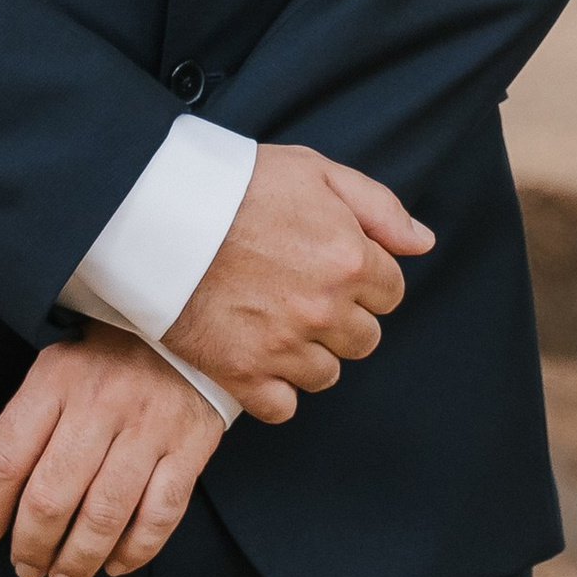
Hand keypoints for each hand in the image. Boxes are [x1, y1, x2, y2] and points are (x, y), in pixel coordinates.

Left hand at [0, 323, 225, 576]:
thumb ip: (30, 419)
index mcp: (56, 378)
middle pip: (51, 497)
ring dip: (77, 561)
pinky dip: (134, 551)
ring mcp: (148, 428)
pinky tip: (113, 565)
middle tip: (24, 567)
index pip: (6, 457)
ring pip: (103, 516)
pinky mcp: (189, 448)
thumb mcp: (57, 363)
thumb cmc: (107, 354)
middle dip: (31, 546)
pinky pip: (159, 516)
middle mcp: (100, 404)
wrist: (188, 322)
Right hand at [162, 144, 431, 424]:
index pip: (390, 293)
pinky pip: (282, 406)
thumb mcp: (315, 170)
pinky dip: (272, 388)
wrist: (154, 209)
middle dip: (340, 317)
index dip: (362, 278)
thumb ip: (379, 208)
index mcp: (349, 258)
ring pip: (326, 374)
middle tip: (298, 289)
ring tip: (273, 318)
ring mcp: (283, 346)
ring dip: (308, 352)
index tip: (330, 265)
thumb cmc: (235, 183)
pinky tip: (255, 353)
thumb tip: (423, 243)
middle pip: (363, 339)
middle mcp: (324, 309)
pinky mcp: (241, 373)